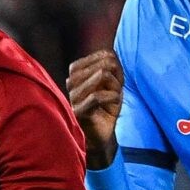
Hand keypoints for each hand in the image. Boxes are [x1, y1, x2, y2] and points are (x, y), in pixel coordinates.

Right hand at [66, 49, 123, 170]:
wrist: (102, 136)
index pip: (98, 56)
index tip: (117, 77)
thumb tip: (110, 54)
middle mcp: (71, 83)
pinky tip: (115, 101)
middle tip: (118, 89)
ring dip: (115, 86)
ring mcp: (73, 97)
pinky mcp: (77, 112)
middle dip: (116, 75)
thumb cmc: (106, 109)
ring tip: (116, 96)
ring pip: (100, 76)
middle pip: (101, 65)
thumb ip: (112, 68)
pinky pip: (96, 96)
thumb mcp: (113, 85)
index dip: (113, 64)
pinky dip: (112, 97)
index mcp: (77, 74)